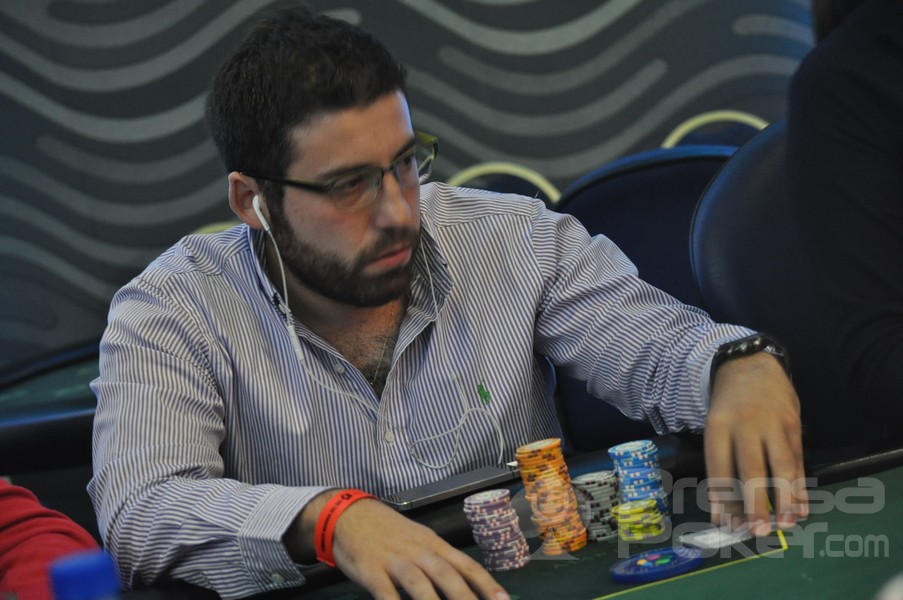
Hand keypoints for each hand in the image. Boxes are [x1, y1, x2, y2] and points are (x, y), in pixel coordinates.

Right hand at [331, 499, 507, 599]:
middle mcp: (418, 551)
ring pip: (419, 583)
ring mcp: (394, 560)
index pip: (466, 565)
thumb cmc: (389, 532)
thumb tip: (466, 586)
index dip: (486, 584)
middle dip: (465, 598)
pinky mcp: (370, 569)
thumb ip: (439, 561)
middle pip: (447, 575)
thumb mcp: (419, 540)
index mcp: (434, 544)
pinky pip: (384, 593)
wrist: (349, 514)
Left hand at [703, 352, 808, 534]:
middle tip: (758, 531)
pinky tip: (800, 507)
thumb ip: (720, 465)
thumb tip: (721, 512)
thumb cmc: (729, 404)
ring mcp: (772, 424)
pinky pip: (798, 461)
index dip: (723, 498)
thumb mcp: (716, 426)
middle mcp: (745, 425)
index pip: (719, 467)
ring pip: (780, 466)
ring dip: (784, 499)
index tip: (726, 524)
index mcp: (717, 426)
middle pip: (750, 470)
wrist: (751, 364)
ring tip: (785, 525)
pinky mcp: (794, 425)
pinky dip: (800, 486)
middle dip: (755, 504)